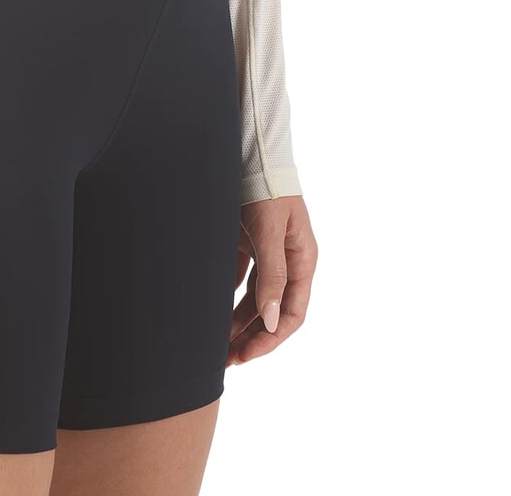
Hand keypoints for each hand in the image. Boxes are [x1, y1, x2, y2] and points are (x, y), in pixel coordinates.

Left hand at [226, 194, 316, 365]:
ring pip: (253, 297)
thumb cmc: (266, 189)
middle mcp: (287, 261)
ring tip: (213, 342)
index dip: (270, 339)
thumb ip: (272, 275)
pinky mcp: (248, 241)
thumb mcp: (270, 232)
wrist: (250, 151)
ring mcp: (267, 252)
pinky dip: (225, 294)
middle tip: (224, 359)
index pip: (291, 313)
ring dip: (236, 320)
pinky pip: (238, 277)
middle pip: (270, 310)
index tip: (246, 356)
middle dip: (249, 336)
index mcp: (302, 261)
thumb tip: (271, 322)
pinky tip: (209, 309)